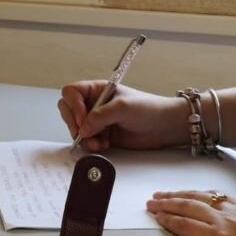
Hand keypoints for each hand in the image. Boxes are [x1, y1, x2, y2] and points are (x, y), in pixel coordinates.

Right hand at [58, 82, 187, 150]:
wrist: (166, 126)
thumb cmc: (149, 109)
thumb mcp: (122, 107)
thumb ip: (99, 116)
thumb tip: (82, 129)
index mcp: (98, 90)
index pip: (72, 92)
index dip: (73, 105)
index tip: (82, 118)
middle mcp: (95, 104)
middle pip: (68, 110)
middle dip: (74, 123)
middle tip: (82, 133)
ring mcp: (98, 120)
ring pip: (76, 128)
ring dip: (83, 137)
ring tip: (97, 143)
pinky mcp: (103, 135)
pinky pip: (87, 140)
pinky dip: (90, 145)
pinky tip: (103, 146)